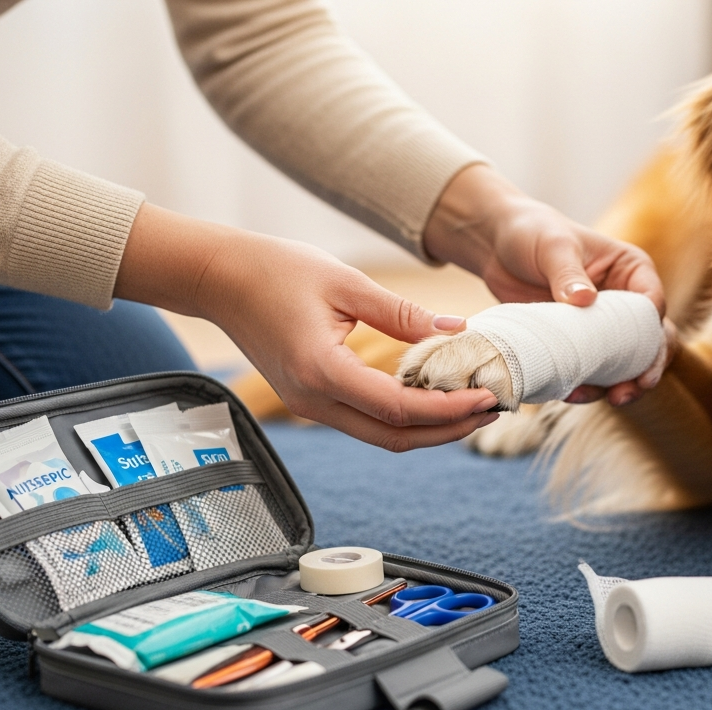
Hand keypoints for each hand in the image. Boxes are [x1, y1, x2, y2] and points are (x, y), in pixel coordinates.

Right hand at [115, 204, 498, 451]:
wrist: (218, 279)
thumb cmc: (275, 271)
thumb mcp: (347, 283)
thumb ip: (402, 313)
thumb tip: (458, 329)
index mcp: (323, 372)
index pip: (399, 408)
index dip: (448, 409)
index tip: (487, 397)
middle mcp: (315, 401)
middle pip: (395, 437)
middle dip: (449, 430)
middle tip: (494, 409)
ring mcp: (311, 406)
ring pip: (382, 436)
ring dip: (430, 428)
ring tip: (473, 406)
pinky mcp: (312, 399)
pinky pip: (367, 421)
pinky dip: (406, 417)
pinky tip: (435, 396)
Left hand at [424, 164, 669, 405]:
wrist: (496, 247)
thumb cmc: (531, 233)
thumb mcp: (553, 248)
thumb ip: (568, 274)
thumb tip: (585, 301)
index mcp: (630, 270)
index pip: (652, 305)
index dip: (652, 333)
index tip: (643, 356)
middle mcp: (624, 300)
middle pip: (649, 341)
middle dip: (646, 369)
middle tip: (631, 391)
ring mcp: (602, 325)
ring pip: (624, 362)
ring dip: (618, 384)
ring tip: (602, 398)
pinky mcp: (579, 343)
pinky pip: (592, 370)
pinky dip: (588, 385)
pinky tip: (573, 394)